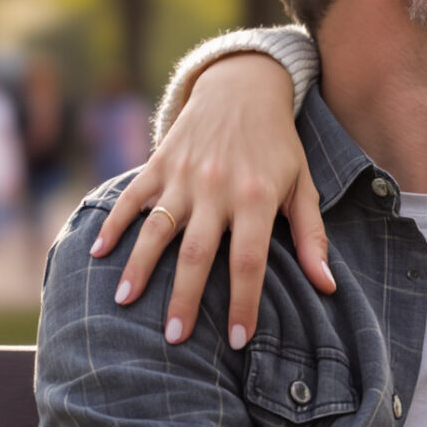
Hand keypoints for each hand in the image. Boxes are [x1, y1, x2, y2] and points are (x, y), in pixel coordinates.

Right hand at [90, 53, 331, 347]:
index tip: (239, 340)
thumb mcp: (302, 185)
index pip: (249, 261)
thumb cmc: (277, 145)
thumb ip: (311, 236)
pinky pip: (132, 197)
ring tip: (124, 302)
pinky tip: (99, 252)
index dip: (244, 302)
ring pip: (157, 227)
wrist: (243, 87)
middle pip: (197, 253)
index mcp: (256, 198)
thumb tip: (328, 287)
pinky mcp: (159, 162)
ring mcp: (183, 175)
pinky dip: (114, 223)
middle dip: (184, 298)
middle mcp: (217, 188)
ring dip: (139, 266)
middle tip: (174, 338)